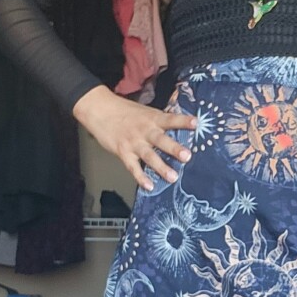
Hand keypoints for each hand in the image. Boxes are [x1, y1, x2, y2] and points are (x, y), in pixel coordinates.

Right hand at [72, 84, 197, 192]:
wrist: (100, 109)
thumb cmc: (125, 111)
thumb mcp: (146, 112)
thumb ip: (160, 122)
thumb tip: (180, 129)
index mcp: (153, 118)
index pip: (171, 119)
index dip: (183, 121)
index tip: (196, 123)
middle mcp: (145, 131)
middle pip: (161, 140)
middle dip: (174, 148)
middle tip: (187, 156)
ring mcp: (134, 142)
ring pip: (149, 156)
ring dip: (161, 167)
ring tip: (173, 177)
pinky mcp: (123, 152)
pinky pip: (133, 167)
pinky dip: (140, 177)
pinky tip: (149, 186)